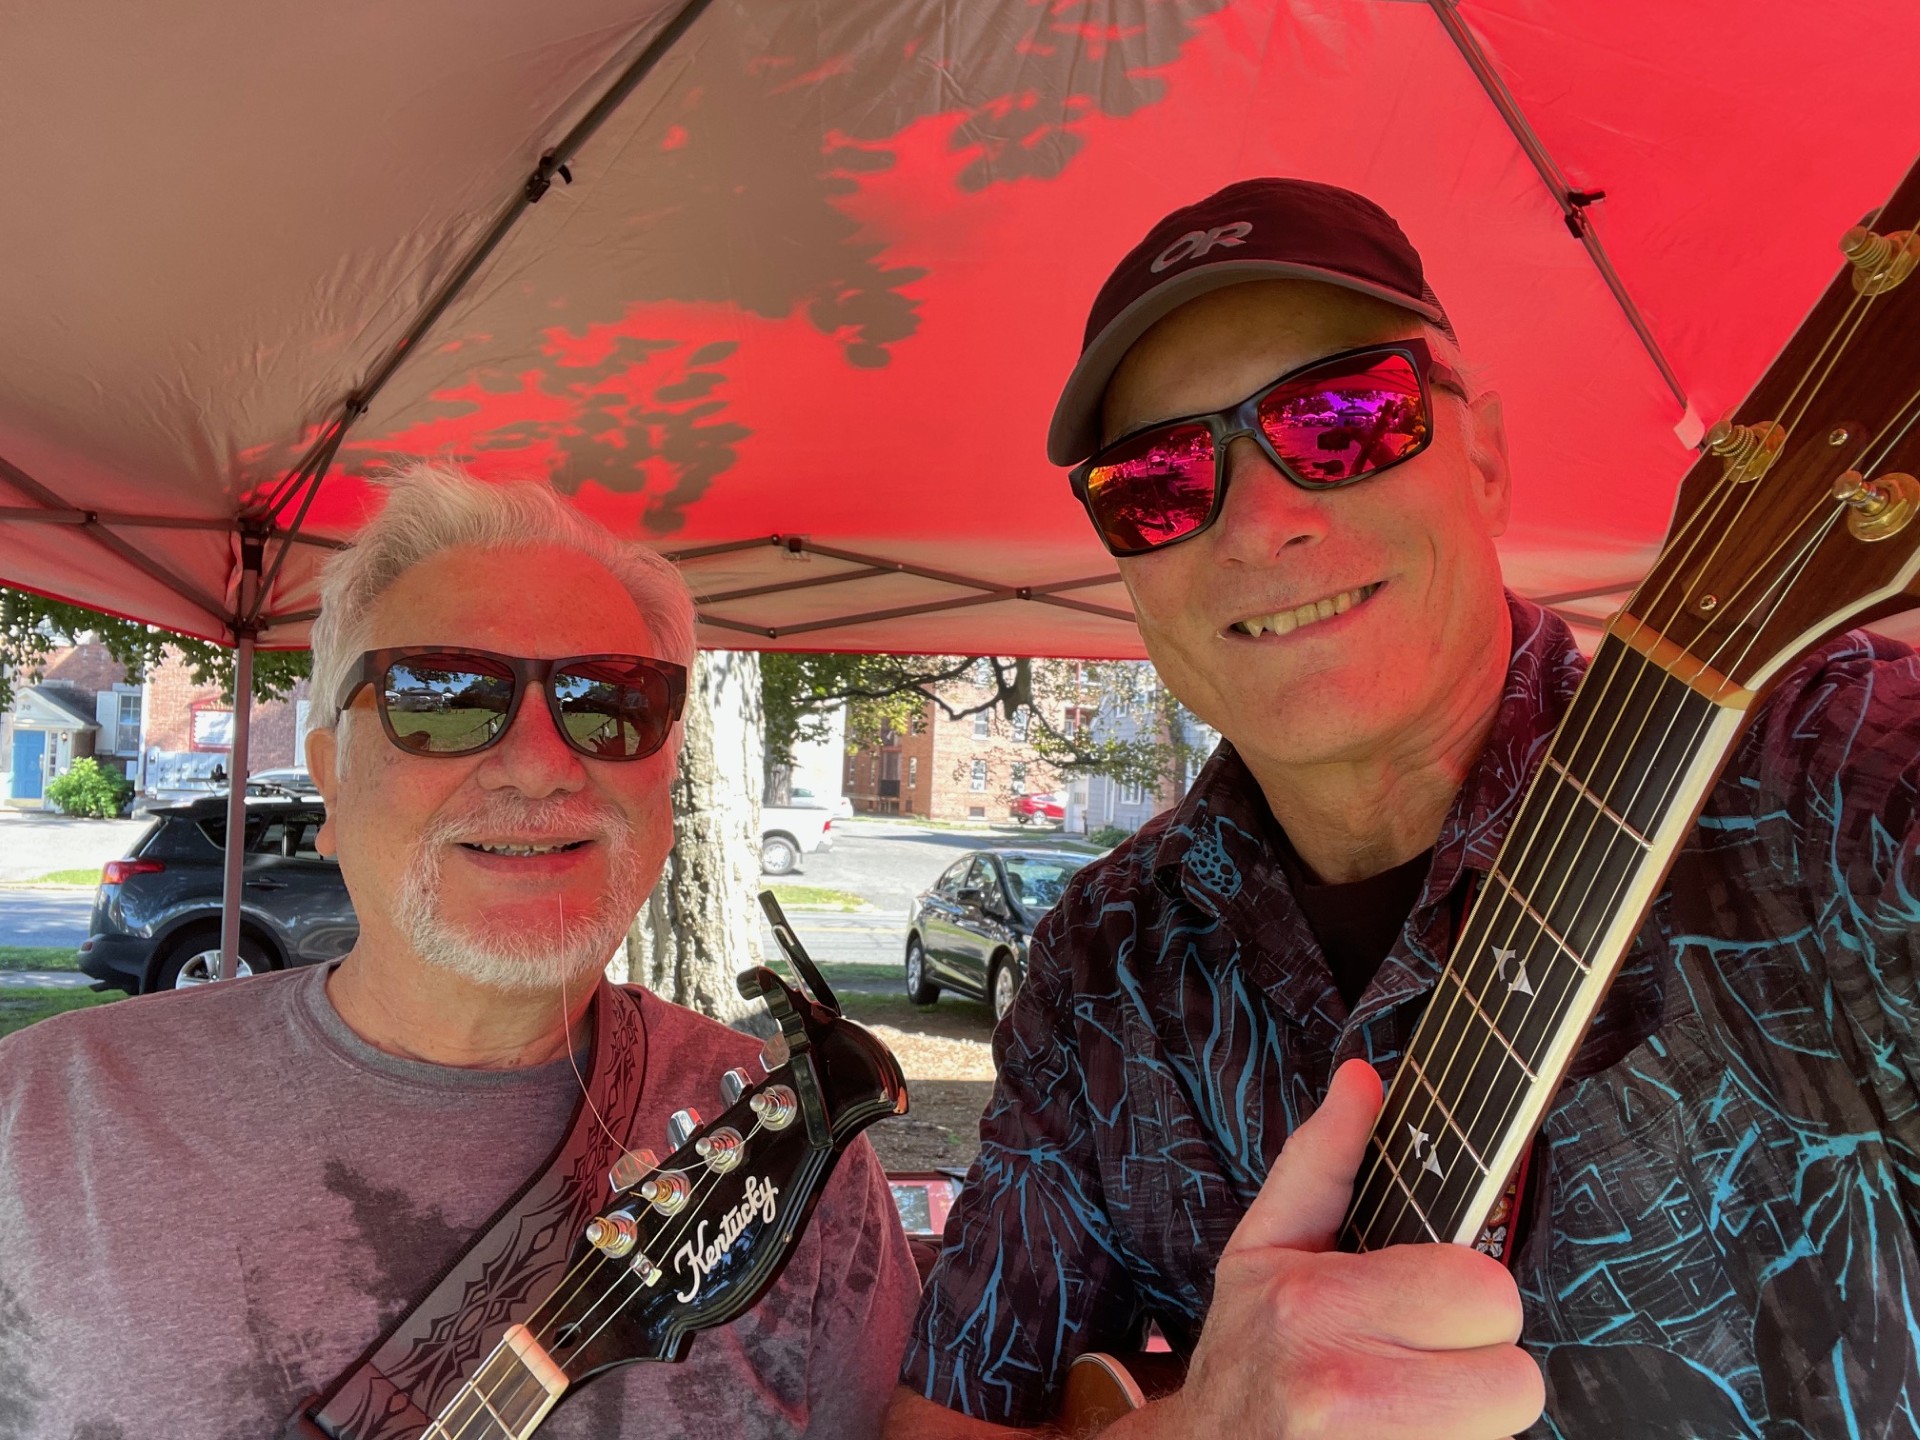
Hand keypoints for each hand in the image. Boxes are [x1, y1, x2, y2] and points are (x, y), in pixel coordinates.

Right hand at [1134, 1060, 1543, 1438]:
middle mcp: (1344, 1389)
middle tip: (1422, 1361)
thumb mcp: (1264, 1246)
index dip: (1464, 1296)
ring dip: (1470, 1417)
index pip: (1488, 1292)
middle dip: (1478, 1366)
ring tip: (1412, 1404)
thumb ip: (1322, 1161)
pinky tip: (1405, 1434)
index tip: (1422, 1302)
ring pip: (1506, 1428)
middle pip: (1516, 1378)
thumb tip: (1365, 1079)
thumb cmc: (1246, 1351)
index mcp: (1318, 1304)